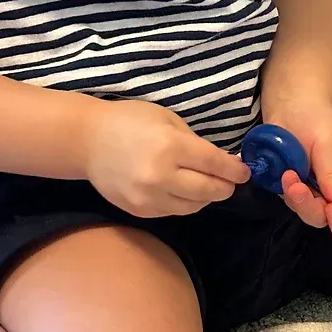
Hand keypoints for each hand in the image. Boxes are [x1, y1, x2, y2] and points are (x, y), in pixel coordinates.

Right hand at [82, 100, 248, 216]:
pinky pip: (173, 211)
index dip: (234, 170)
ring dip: (205, 197)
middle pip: (208, 191)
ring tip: (207, 185)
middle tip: (230, 182)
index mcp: (170, 146)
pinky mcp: (139, 211)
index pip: (214, 164)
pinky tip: (182, 190)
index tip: (245, 172)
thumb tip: (224, 162)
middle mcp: (160, 175)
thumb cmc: (130, 121)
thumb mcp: (167, 120)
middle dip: (224, 187)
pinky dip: (184, 202)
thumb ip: (195, 142)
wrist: (87, 141)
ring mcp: (148, 197)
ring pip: (193, 207)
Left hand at [265, 104, 331, 245]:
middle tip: (328, 210)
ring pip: (320, 220)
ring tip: (294, 181)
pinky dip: (292, 197)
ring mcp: (321, 197)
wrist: (289, 111)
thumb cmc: (319, 121)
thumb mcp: (331, 142)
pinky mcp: (299, 197)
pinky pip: (298, 208)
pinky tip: (286, 177)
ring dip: (307, 206)